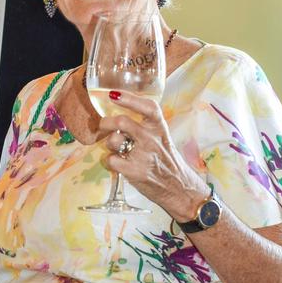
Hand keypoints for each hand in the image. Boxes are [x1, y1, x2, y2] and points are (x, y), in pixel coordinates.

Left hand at [96, 90, 207, 219]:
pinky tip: (120, 163)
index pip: (148, 107)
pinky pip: (111, 159)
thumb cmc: (166, 160)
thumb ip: (145, 125)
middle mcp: (151, 139)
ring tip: (118, 149)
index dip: (130, 99)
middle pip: (122, 122)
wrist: (178, 188)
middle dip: (106, 122)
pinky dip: (111, 161)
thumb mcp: (162, 137)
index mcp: (159, 127)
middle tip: (103, 125)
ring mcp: (142, 155)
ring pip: (113, 140)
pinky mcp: (134, 171)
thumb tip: (119, 112)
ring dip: (110, 144)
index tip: (114, 94)